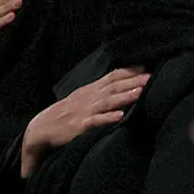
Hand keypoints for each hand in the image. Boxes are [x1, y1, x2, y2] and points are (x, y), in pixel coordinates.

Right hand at [20, 67, 150, 177]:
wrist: (41, 127)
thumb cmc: (66, 112)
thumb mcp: (83, 97)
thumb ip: (101, 90)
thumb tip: (122, 83)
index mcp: (91, 89)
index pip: (112, 76)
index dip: (129, 71)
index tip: (147, 66)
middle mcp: (89, 97)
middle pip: (114, 86)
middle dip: (133, 81)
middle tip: (152, 77)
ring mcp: (84, 111)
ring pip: (107, 101)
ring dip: (124, 96)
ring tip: (140, 92)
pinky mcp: (79, 126)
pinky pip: (95, 122)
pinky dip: (107, 118)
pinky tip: (120, 117)